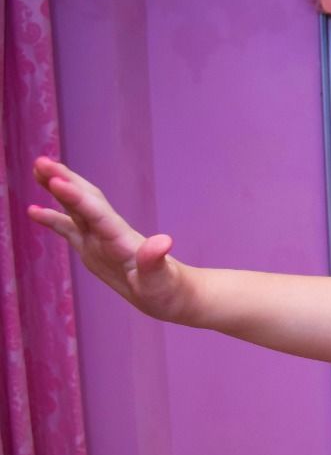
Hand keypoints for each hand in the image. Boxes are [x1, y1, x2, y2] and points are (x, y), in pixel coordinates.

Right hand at [26, 157, 193, 322]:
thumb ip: (156, 261)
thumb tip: (163, 241)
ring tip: (37, 169)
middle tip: (41, 161)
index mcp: (122, 239)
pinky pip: (69, 228)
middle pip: (85, 200)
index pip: (97, 214)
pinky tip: (33, 210)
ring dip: (58, 189)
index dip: (77, 198)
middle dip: (65, 181)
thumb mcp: (161, 279)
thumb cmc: (167, 289)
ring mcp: (100, 239)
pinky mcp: (93, 248)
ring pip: (75, 208)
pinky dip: (52, 218)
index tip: (57, 180)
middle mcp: (109, 233)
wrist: (173, 292)